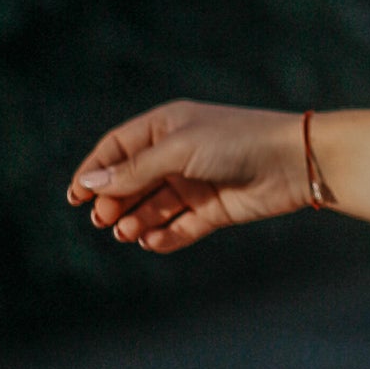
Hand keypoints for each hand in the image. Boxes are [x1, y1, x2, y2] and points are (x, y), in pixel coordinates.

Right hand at [67, 100, 304, 251]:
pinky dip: (164, 236)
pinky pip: (180, 226)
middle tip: (103, 220)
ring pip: (154, 206)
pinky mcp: (214, 209)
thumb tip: (90, 183)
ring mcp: (196, 183)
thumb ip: (135, 170)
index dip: (95, 171)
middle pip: (132, 181)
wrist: (294, 161)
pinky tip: (151, 241)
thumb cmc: (236, 142)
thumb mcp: (178, 151)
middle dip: (114, 201)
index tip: (75, 196)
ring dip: (136, 220)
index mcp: (166, 127)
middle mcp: (178, 154)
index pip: (118, 149)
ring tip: (126, 233)